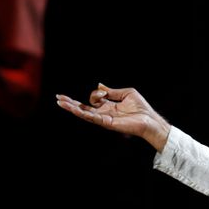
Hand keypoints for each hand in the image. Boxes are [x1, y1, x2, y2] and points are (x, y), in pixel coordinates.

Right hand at [56, 83, 170, 150]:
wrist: (150, 119)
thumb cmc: (142, 108)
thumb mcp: (127, 94)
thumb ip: (112, 91)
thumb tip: (99, 85)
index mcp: (109, 106)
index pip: (93, 100)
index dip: (95, 93)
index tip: (103, 92)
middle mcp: (105, 113)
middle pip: (84, 108)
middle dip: (71, 103)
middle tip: (58, 98)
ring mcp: (105, 119)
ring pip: (85, 113)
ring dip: (72, 108)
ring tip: (60, 103)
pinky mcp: (108, 123)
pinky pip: (93, 118)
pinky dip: (83, 113)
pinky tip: (74, 109)